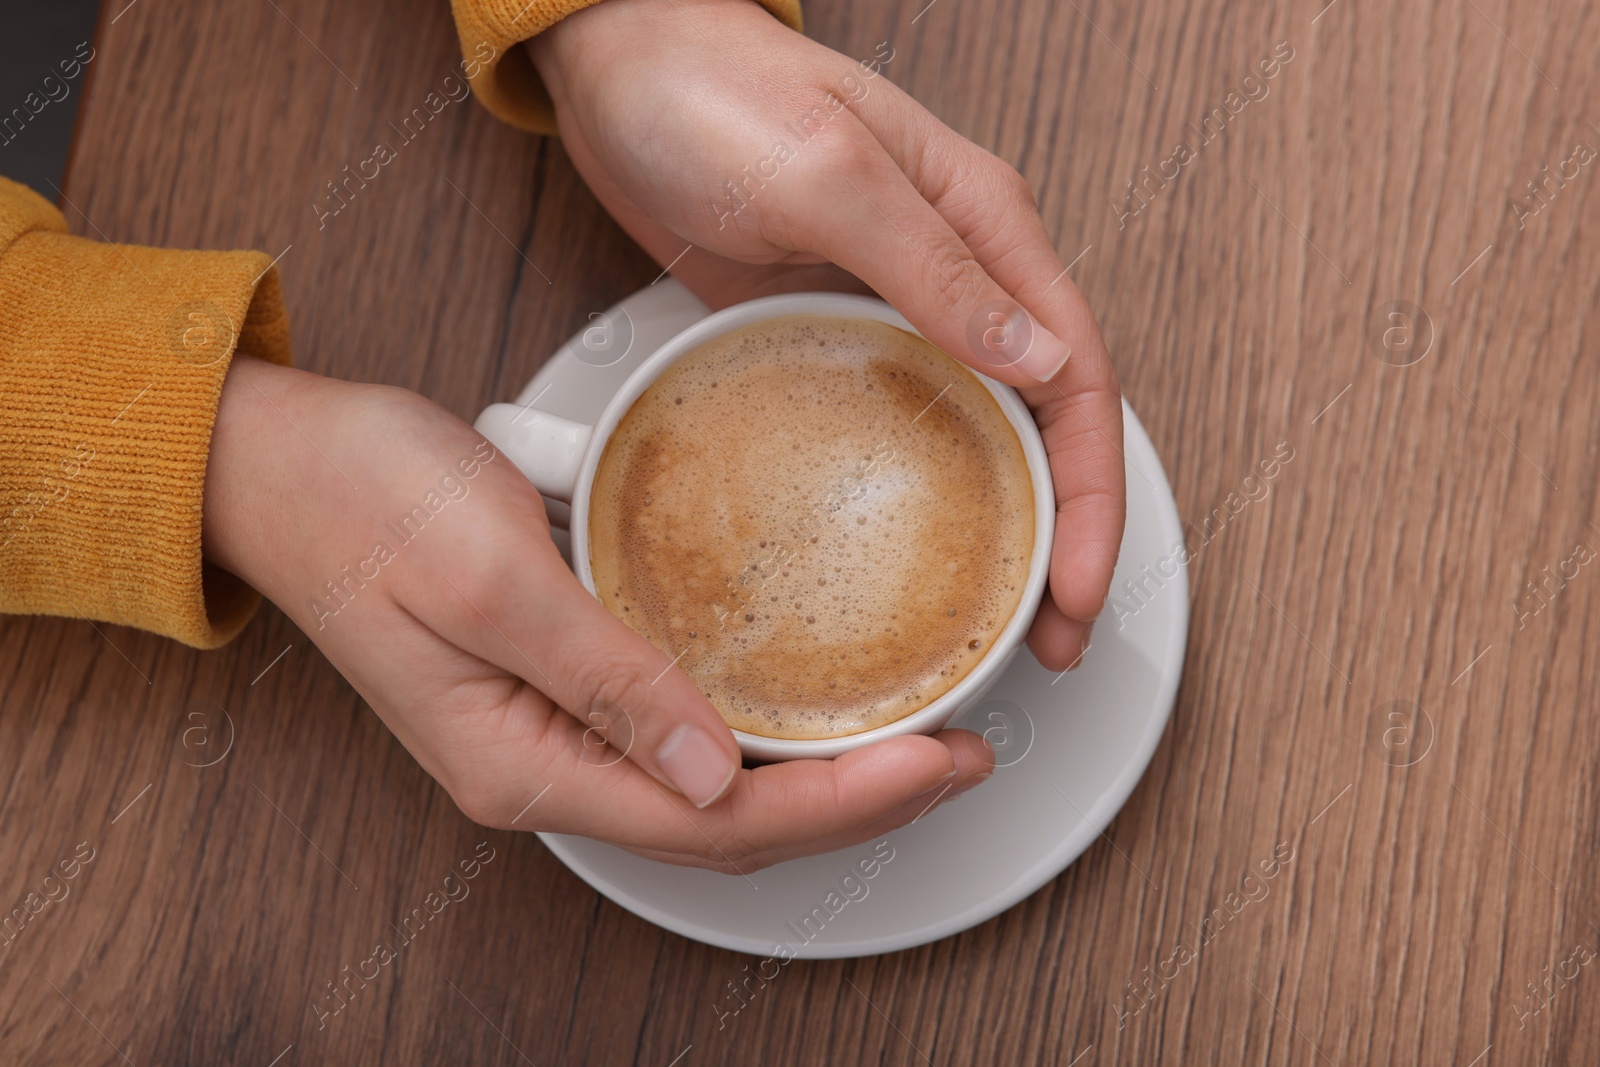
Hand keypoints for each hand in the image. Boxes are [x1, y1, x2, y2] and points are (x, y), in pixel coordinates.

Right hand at [202, 357, 991, 870]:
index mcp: (523, 764)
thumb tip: (715, 770)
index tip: (941, 759)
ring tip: (915, 738)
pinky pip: (677, 739)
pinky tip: (811, 702)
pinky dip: (757, 734)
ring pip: (709, 791)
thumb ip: (604, 677)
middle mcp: (541, 769)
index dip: (842, 802)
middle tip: (959, 751)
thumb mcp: (488, 578)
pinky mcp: (555, 690)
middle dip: (854, 800)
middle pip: (727, 825)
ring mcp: (547, 736)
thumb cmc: (361, 501)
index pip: (716, 821)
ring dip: (816, 775)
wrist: (276, 464)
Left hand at [530, 0, 1124, 668]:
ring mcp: (895, 304)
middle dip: (1066, 531)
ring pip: (983, 429)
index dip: (1092, 489)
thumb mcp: (826, 171)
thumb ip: (932, 262)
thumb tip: (1036, 356)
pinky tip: (911, 548)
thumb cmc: (711, 89)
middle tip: (1048, 636)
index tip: (1077, 581)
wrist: (619, 60)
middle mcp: (956, 269)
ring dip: (1006, 525)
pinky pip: (900, 422)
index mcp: (983, 224)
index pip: (1076, 372)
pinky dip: (924, 491)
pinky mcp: (834, 327)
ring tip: (998, 620)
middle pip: (1046, 418)